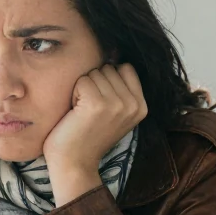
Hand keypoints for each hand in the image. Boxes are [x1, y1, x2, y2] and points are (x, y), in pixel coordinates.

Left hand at [43, 64, 146, 204]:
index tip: (100, 106)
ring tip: (83, 113)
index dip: (107, 80)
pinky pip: (82, 80)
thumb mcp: (114, 112)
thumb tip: (114, 50)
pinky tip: (75, 113)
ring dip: (83, 89)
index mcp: (142, 105)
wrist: (74, 164)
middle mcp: (134, 104)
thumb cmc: (86, 136)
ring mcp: (118, 104)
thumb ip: (120, 88)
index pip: (125, 67)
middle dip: (94, 84)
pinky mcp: (98, 104)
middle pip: (108, 68)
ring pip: (95, 72)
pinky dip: (74, 93)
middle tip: (89, 112)